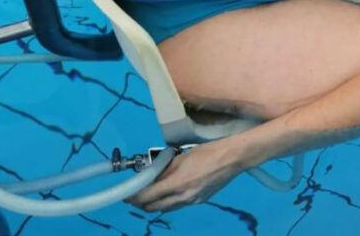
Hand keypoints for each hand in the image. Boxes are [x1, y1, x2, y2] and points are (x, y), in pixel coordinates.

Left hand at [127, 141, 243, 212]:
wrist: (233, 158)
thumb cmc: (207, 152)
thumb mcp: (181, 157)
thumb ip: (164, 169)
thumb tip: (150, 176)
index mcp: (177, 184)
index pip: (148, 197)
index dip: (134, 198)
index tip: (126, 195)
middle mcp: (183, 197)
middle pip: (155, 207)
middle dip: (141, 204)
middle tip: (135, 196)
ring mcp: (193, 201)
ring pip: (167, 209)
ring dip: (155, 204)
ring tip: (149, 196)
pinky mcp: (200, 201)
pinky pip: (178, 205)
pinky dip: (169, 202)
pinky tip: (169, 193)